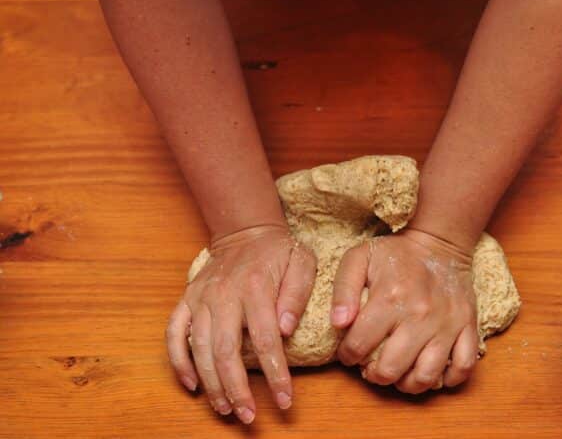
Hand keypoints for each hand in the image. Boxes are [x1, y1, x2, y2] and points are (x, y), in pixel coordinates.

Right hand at [166, 225, 315, 423]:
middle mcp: (223, 294)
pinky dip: (178, 362)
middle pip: (226, 350)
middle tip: (248, 416)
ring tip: (226, 408)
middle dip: (237, 388)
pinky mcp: (187, 300)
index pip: (265, 339)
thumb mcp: (302, 262)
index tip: (285, 401)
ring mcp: (201, 298)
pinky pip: (173, 334)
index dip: (275, 374)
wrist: (246, 231)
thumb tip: (285, 329)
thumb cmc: (279, 251)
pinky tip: (192, 385)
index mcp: (256, 287)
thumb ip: (297, 294)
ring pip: (199, 348)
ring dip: (211, 383)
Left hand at [331, 228, 478, 393]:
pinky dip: (448, 379)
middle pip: (391, 368)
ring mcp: (447, 323)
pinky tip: (431, 371)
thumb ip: (343, 290)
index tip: (348, 352)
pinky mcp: (468, 326)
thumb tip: (338, 324)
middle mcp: (419, 315)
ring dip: (407, 384)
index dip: (347, 355)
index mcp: (389, 298)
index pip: (359, 345)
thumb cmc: (394, 253)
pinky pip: (464, 366)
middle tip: (370, 368)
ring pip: (426, 375)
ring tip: (398, 375)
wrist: (438, 242)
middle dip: (374, 375)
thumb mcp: (359, 259)